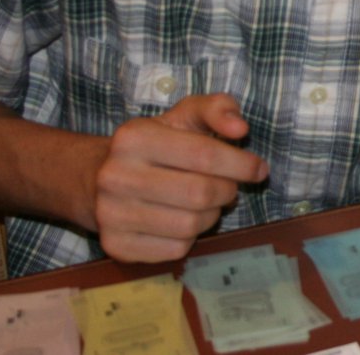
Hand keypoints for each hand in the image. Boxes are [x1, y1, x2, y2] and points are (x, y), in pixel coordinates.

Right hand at [92, 93, 267, 262]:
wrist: (99, 177)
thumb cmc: (157, 143)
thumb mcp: (184, 115)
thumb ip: (218, 109)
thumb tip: (240, 128)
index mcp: (134, 137)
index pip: (204, 155)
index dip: (241, 164)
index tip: (259, 169)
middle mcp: (116, 176)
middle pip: (200, 194)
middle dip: (227, 191)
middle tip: (229, 187)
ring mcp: (111, 214)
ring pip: (190, 226)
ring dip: (212, 215)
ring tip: (208, 203)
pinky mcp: (115, 246)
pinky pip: (175, 249)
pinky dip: (191, 237)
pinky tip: (183, 219)